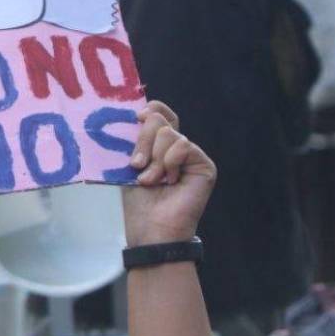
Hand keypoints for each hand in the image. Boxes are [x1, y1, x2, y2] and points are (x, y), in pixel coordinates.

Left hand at [122, 101, 216, 246]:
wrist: (151, 226)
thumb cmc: (138, 200)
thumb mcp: (130, 163)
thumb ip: (135, 139)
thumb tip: (137, 112)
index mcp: (158, 143)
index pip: (159, 111)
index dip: (150, 109)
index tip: (136, 117)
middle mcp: (176, 146)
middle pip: (159, 118)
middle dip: (143, 140)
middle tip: (137, 164)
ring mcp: (191, 155)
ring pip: (168, 132)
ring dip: (154, 158)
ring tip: (152, 180)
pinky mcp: (204, 165)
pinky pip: (183, 145)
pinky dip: (169, 161)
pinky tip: (169, 180)